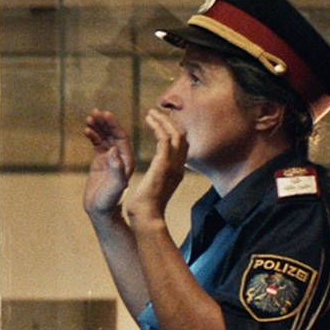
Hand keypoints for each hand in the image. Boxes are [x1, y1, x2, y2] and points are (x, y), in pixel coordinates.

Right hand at [82, 109, 134, 217]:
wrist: (101, 211)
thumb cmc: (110, 201)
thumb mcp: (115, 185)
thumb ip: (116, 168)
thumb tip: (113, 150)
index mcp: (127, 160)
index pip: (122, 137)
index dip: (113, 125)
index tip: (105, 115)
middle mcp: (120, 157)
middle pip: (113, 134)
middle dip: (105, 123)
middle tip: (94, 112)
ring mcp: (109, 159)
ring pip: (105, 137)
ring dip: (98, 127)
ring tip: (89, 118)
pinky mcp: (100, 162)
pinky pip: (97, 144)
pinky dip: (92, 136)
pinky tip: (86, 130)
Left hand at [126, 108, 186, 222]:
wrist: (147, 217)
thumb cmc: (146, 207)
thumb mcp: (157, 188)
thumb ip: (161, 178)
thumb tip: (157, 174)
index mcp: (177, 172)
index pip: (182, 146)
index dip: (173, 132)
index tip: (161, 124)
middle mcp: (179, 167)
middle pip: (182, 137)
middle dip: (170, 123)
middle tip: (156, 113)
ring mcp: (174, 165)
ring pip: (176, 134)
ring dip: (164, 121)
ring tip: (151, 113)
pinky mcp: (164, 164)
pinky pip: (165, 139)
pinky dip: (158, 126)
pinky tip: (149, 120)